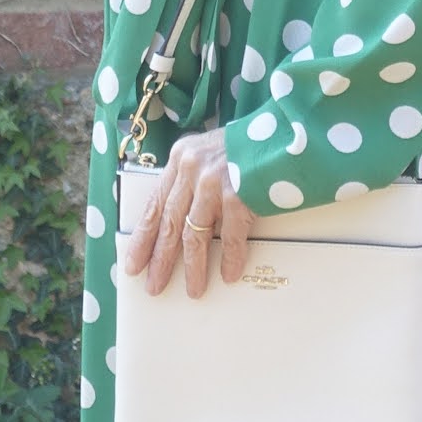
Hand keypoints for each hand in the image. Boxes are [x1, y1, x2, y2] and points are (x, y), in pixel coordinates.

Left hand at [120, 128, 254, 298]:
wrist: (286, 132)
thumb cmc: (250, 144)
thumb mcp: (210, 151)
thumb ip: (192, 177)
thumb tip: (179, 217)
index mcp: (181, 158)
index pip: (155, 204)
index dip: (143, 238)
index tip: (135, 262)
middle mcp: (193, 169)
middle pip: (170, 224)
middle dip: (161, 260)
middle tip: (154, 286)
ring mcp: (214, 183)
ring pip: (195, 235)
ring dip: (193, 267)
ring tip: (194, 289)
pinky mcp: (238, 196)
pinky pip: (232, 238)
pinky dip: (231, 259)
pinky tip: (229, 274)